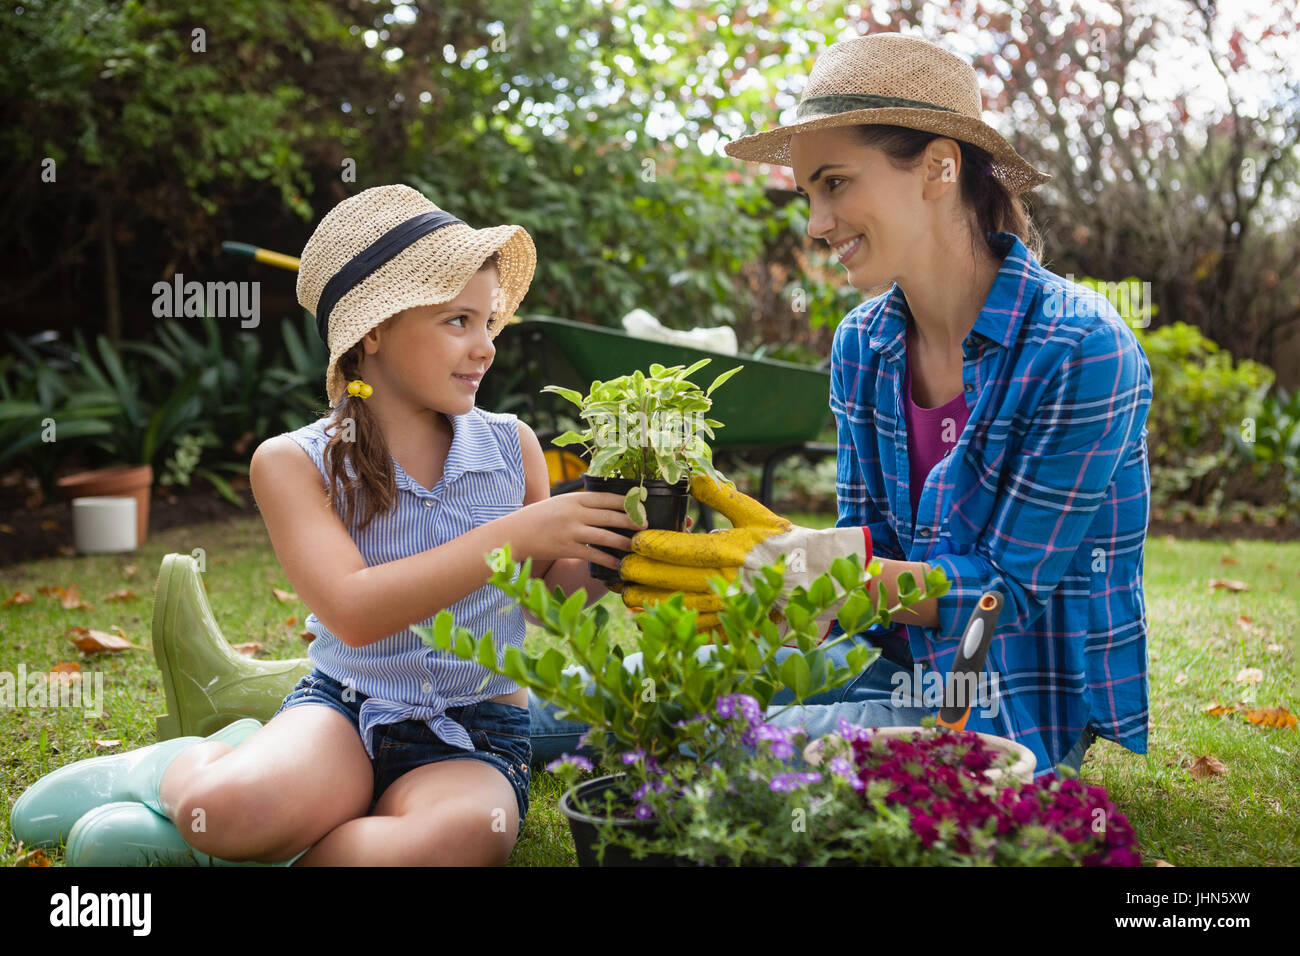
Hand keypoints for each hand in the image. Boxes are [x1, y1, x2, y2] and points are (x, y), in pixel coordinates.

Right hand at [504, 492, 645, 570]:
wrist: (516, 533)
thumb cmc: (538, 517)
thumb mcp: (560, 502)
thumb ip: (580, 504)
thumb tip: (605, 507)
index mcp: (575, 498)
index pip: (607, 498)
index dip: (626, 502)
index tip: (640, 506)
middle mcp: (575, 513)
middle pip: (611, 516)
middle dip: (631, 521)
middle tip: (645, 526)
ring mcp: (571, 531)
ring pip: (605, 536)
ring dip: (623, 541)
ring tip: (635, 545)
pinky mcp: (567, 548)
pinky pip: (593, 554)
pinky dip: (608, 560)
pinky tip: (617, 564)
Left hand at [618, 475, 870, 627]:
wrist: (816, 577)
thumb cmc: (782, 542)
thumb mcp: (753, 513)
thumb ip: (720, 495)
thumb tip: (692, 473)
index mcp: (726, 550)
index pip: (676, 549)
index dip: (648, 545)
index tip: (632, 540)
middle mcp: (723, 581)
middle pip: (669, 579)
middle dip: (639, 574)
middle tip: (619, 568)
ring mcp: (727, 607)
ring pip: (677, 607)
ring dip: (647, 602)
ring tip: (626, 595)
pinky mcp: (732, 625)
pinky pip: (694, 628)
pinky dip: (671, 625)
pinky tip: (651, 621)